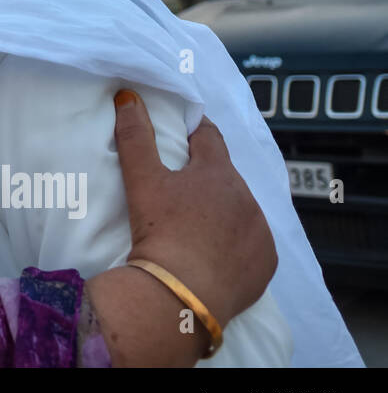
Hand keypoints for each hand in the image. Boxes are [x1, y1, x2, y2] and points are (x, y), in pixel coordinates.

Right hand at [113, 89, 276, 329]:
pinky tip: (216, 255)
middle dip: (208, 178)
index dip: (196, 130)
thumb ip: (135, 137)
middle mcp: (247, 199)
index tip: (186, 130)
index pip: (210, 138)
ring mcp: (260, 234)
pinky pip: (252, 247)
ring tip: (198, 227)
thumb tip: (128, 97)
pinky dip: (236, 245)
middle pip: (226, 178)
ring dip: (224, 213)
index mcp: (219, 174)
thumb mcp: (142, 181)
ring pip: (242, 212)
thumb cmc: (161, 231)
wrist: (181, 295)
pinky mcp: (265, 265)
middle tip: (183, 189)